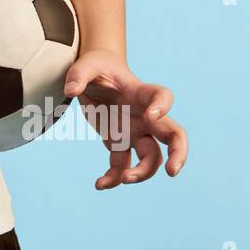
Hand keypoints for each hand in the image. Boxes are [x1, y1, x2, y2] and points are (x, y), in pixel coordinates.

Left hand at [63, 49, 187, 189]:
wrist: (94, 76)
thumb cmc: (96, 67)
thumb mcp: (86, 64)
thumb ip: (79, 75)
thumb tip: (72, 91)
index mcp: (141, 92)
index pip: (163, 97)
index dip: (163, 107)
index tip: (152, 116)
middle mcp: (144, 115)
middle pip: (173, 136)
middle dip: (178, 154)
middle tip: (172, 172)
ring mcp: (134, 131)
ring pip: (151, 157)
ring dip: (143, 172)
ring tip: (124, 179)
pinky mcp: (118, 142)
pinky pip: (122, 165)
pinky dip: (113, 178)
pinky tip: (99, 184)